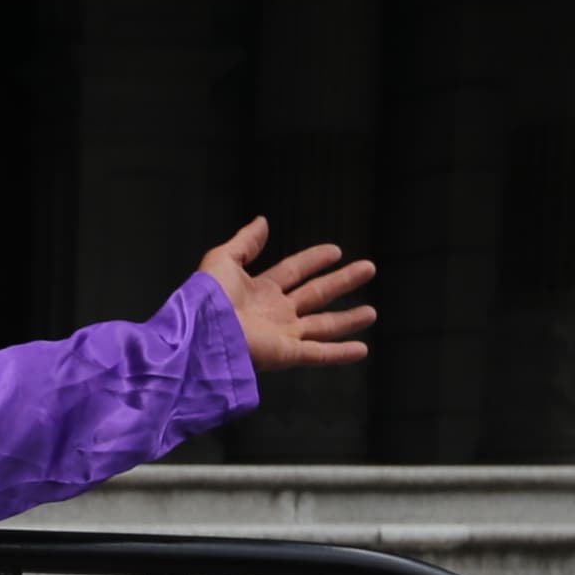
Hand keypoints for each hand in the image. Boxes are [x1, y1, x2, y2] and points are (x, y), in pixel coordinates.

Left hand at [201, 218, 375, 370]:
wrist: (201, 332)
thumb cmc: (206, 298)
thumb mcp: (224, 260)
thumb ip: (245, 242)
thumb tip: (262, 221)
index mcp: (259, 290)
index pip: (294, 271)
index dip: (314, 260)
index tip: (335, 251)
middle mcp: (275, 313)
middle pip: (316, 294)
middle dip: (343, 282)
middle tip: (369, 268)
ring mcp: (282, 334)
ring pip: (324, 325)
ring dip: (348, 319)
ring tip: (373, 312)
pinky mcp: (286, 353)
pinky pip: (319, 353)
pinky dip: (341, 352)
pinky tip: (363, 348)